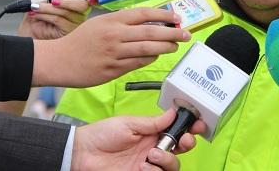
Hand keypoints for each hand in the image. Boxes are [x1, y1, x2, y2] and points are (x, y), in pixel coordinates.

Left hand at [17, 0, 91, 39]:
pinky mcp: (66, 33)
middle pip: (82, 5)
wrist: (28, 25)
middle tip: (52, 0)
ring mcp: (75, 25)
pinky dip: (45, 15)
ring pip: (67, 12)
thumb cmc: (39, 7)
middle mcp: (81, 14)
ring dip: (48, 8)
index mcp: (80, 2)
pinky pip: (59, 21)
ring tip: (36, 7)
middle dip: (66, 1)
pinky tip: (36, 14)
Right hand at [32, 7, 190, 86]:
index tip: (177, 17)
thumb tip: (149, 22)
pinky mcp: (112, 70)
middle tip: (185, 34)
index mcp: (112, 20)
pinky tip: (156, 56)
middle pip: (151, 32)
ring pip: (147, 49)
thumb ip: (122, 22)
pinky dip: (150, 58)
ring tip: (175, 46)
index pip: (144, 14)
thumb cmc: (80, 40)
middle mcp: (114, 35)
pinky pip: (137, 63)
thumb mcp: (99, 23)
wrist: (58, 60)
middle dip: (172, 33)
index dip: (163, 15)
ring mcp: (114, 53)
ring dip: (165, 47)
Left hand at [72, 108, 206, 170]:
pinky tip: (143, 166)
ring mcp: (147, 165)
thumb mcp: (129, 123)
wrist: (81, 154)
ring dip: (168, 160)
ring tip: (152, 155)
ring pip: (173, 166)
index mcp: (151, 133)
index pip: (177, 131)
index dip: (189, 128)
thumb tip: (174, 112)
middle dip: (187, 144)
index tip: (197, 126)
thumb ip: (153, 122)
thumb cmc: (101, 135)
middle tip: (182, 141)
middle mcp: (153, 149)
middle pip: (181, 150)